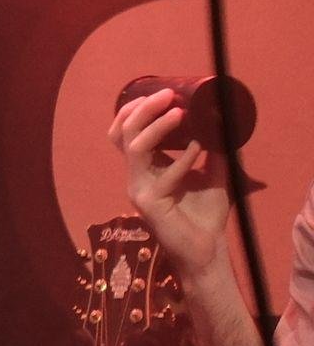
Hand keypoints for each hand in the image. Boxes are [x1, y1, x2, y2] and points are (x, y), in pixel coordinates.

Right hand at [116, 84, 237, 284]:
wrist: (206, 251)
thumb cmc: (206, 216)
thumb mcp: (211, 176)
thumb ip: (212, 153)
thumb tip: (222, 123)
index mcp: (144, 168)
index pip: (123, 133)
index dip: (134, 111)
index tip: (160, 94)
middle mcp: (135, 175)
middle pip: (123, 133)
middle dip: (142, 110)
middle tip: (167, 96)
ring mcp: (138, 188)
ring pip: (135, 148)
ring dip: (157, 126)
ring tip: (179, 112)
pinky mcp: (148, 202)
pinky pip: (162, 174)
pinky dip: (181, 159)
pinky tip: (200, 149)